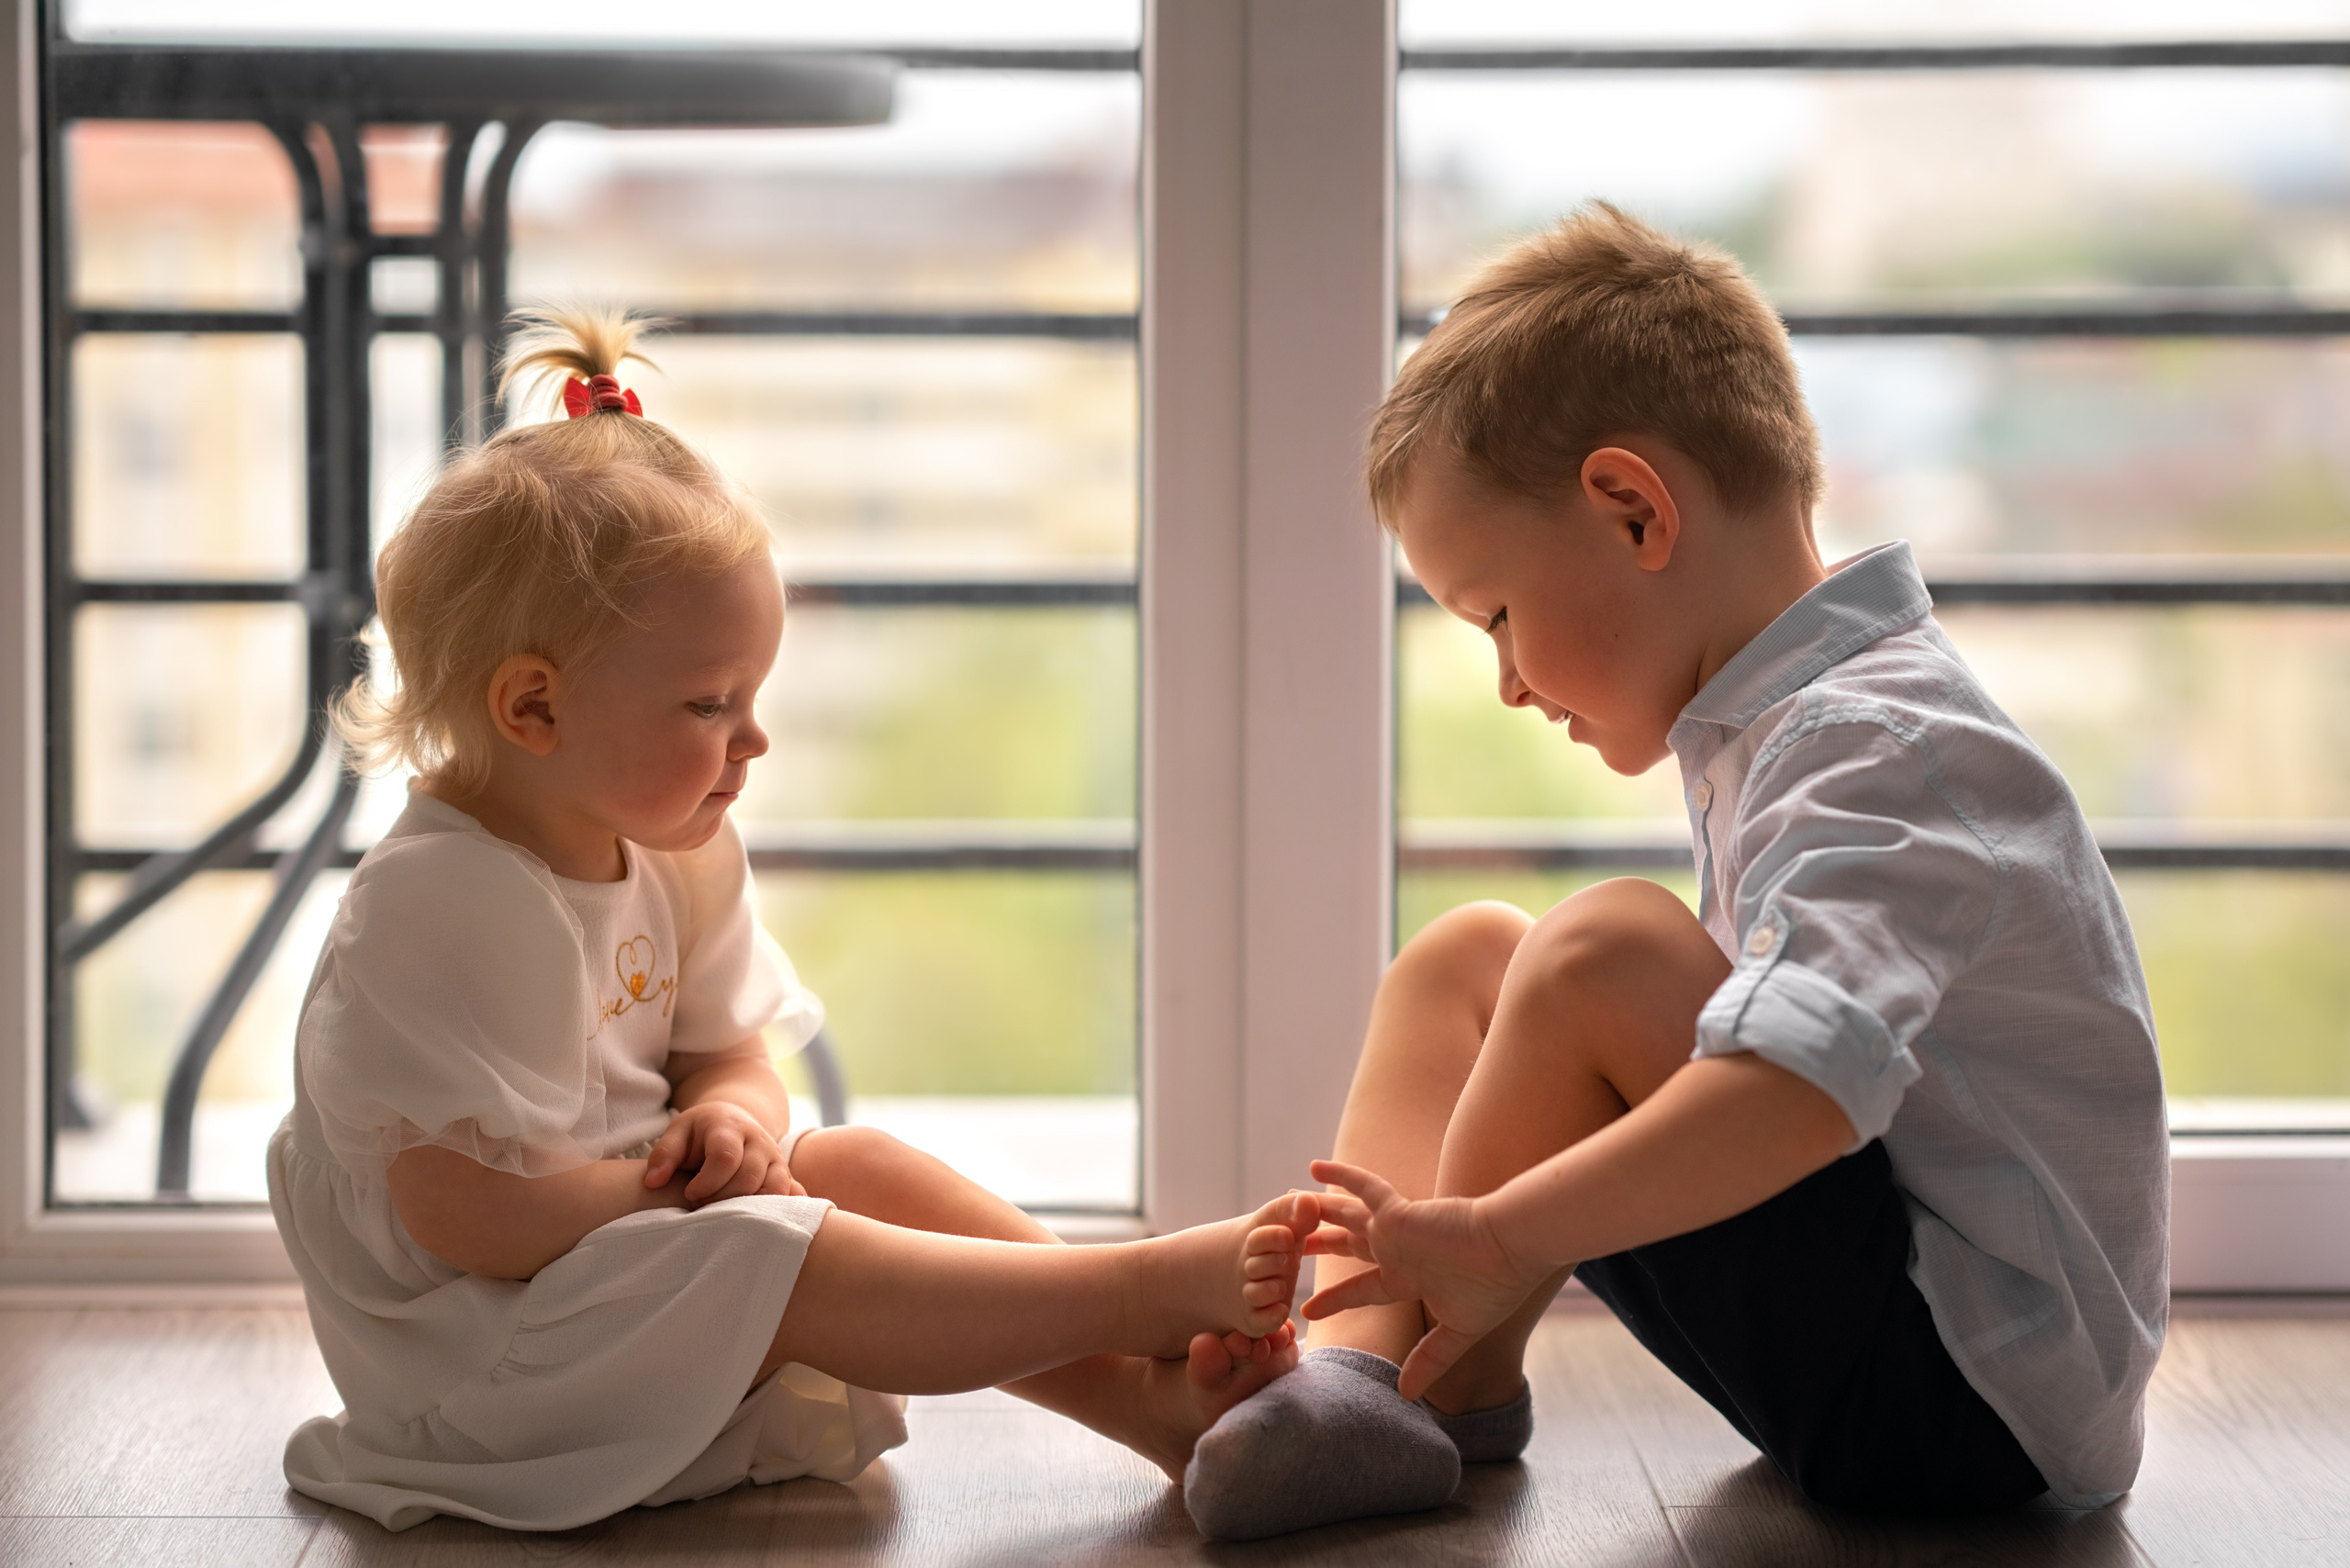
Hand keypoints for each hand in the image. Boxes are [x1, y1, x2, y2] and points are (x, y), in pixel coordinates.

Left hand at [646, 1102, 802, 1204]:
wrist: (735, 1120)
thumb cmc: (700, 1132)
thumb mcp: (678, 1131)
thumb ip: (664, 1154)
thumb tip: (653, 1182)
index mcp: (730, 1127)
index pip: (726, 1158)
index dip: (707, 1183)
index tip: (689, 1194)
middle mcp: (759, 1142)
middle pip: (749, 1178)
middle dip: (722, 1199)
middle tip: (701, 1206)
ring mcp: (776, 1159)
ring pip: (774, 1189)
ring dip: (748, 1209)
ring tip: (723, 1213)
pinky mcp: (785, 1174)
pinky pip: (794, 1195)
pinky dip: (781, 1210)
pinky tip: (761, 1222)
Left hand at [1301, 1158, 1549, 1401]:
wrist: (1514, 1250)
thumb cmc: (1495, 1289)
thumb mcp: (1458, 1332)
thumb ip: (1429, 1359)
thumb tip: (1407, 1396)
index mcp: (1408, 1278)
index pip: (1361, 1289)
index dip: (1334, 1299)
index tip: (1307, 1310)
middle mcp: (1397, 1251)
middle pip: (1347, 1246)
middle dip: (1319, 1245)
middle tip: (1285, 1246)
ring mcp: (1396, 1230)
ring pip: (1345, 1217)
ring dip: (1317, 1212)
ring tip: (1286, 1203)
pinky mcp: (1398, 1212)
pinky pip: (1362, 1189)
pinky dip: (1340, 1176)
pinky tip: (1315, 1167)